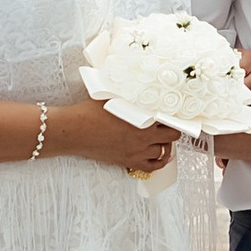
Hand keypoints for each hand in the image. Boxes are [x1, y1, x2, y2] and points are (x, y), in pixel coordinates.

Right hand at [53, 101, 179, 177]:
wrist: (75, 130)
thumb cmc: (90, 111)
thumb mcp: (112, 94)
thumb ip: (129, 92)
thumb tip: (137, 83)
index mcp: (142, 117)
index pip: (170, 118)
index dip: (174, 115)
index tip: (175, 113)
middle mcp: (143, 136)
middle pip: (172, 135)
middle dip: (172, 129)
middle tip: (169, 125)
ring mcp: (137, 150)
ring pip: (164, 151)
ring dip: (166, 145)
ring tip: (163, 139)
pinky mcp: (128, 161)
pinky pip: (152, 167)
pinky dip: (159, 162)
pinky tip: (160, 156)